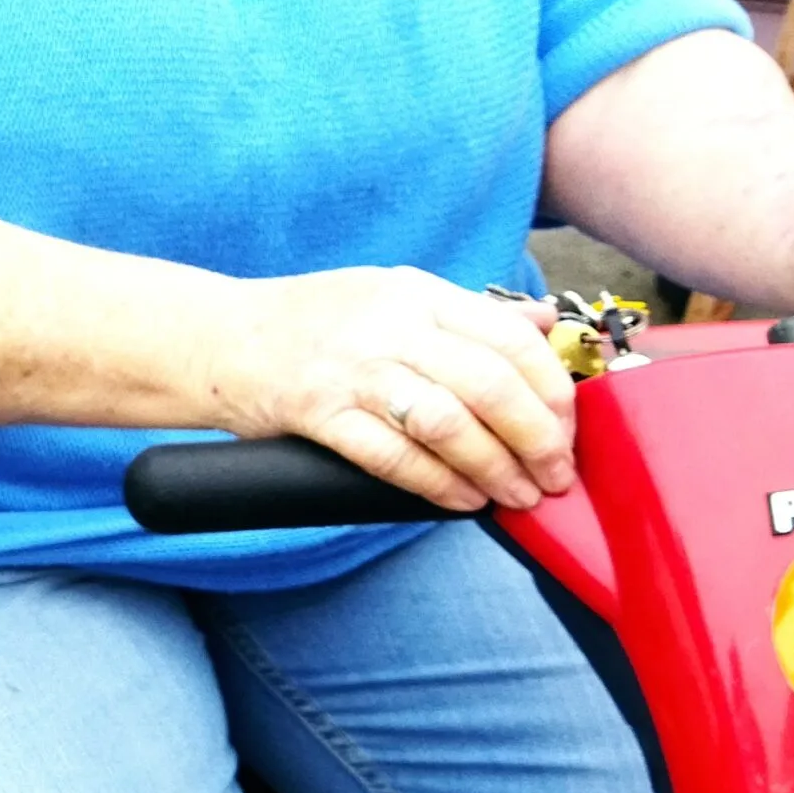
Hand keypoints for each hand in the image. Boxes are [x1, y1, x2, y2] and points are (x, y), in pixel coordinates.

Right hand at [230, 267, 576, 511]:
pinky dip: (437, 483)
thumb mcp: (396, 295)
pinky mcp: (320, 413)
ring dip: (494, 467)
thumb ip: (471, 313)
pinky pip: (393, 456)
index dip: (552, 388)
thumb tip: (546, 326)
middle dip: (536, 437)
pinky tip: (463, 500)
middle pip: (489, 383)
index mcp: (418, 293)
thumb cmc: (316, 322)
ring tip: (518, 494)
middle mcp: (391, 325)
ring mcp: (354, 370)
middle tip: (556, 473)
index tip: (570, 426)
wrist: (223, 338)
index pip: (509, 337)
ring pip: (447, 422)